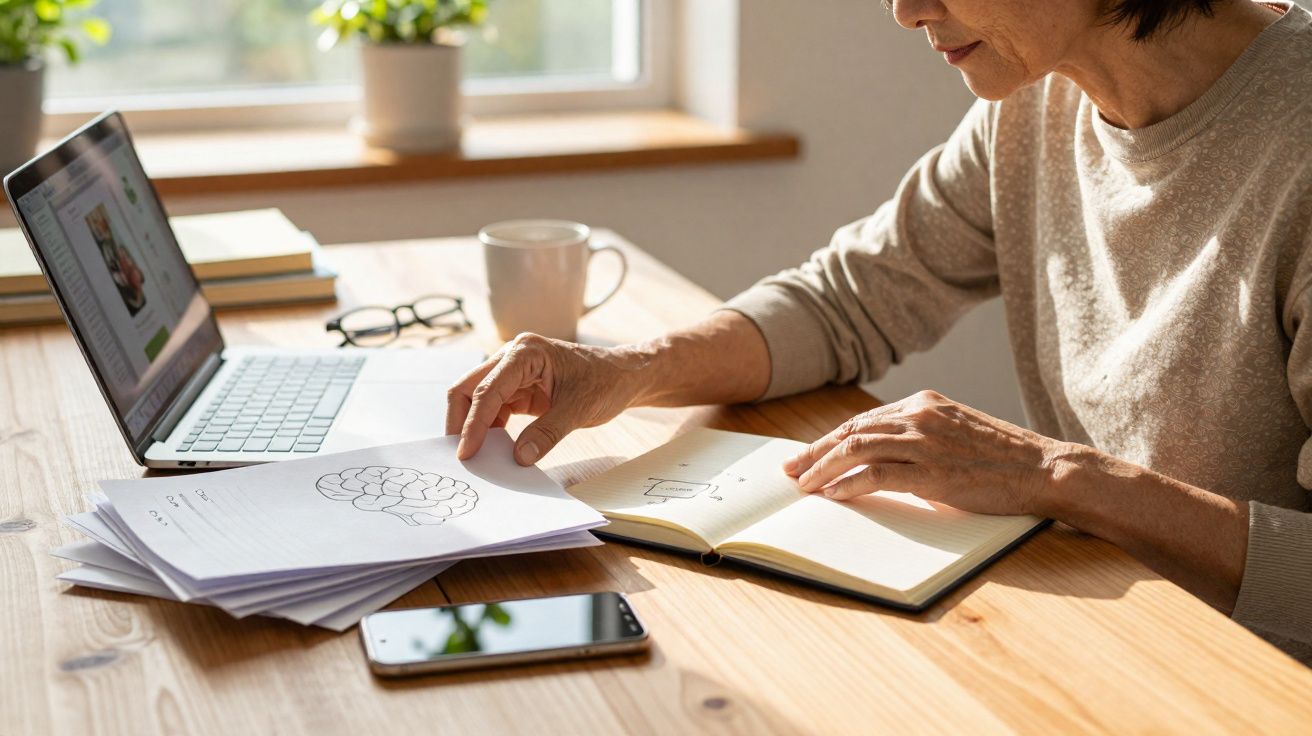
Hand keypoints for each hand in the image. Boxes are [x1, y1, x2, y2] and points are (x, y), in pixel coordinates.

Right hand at [446, 333, 643, 464]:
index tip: (466, 453)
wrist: (624, 376)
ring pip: (478, 399)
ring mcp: (514, 373)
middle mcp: (513, 357)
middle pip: (469, 388)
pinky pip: (494, 409)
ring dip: (474, 427)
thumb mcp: (579, 409)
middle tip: (461, 457)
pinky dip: (490, 429)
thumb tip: (519, 458)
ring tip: (476, 458)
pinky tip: (494, 450)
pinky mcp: (519, 388)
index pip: (487, 389)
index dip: (473, 423)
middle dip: (461, 421)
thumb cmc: (605, 382)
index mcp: (526, 352)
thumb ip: (548, 433)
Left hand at [783, 390, 1066, 515]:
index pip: (862, 420)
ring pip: (857, 448)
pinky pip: (877, 473)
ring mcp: (926, 441)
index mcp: (923, 403)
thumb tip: (879, 462)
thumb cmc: (1001, 460)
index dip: (829, 439)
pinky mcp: (933, 471)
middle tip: (789, 470)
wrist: (1043, 468)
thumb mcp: (954, 435)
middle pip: (851, 431)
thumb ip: (918, 439)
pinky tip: (833, 495)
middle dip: (815, 452)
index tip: (806, 455)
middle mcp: (919, 415)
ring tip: (803, 486)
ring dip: (823, 468)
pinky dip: (849, 483)